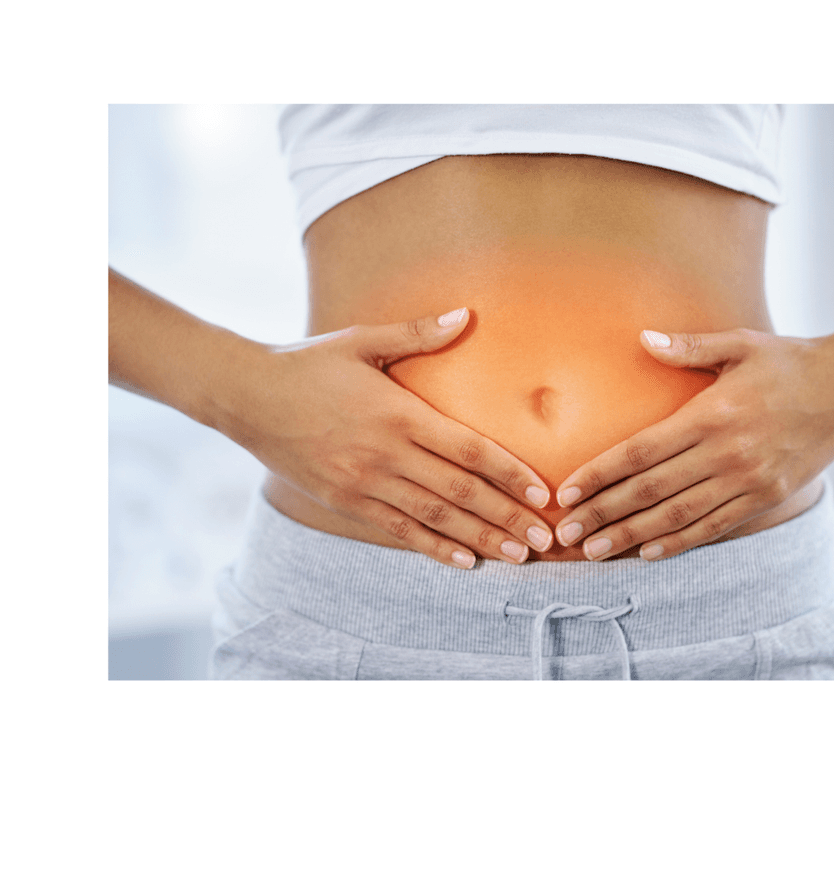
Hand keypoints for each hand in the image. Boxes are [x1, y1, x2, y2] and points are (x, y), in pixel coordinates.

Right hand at [222, 310, 554, 568]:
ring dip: (479, 538)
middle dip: (507, 517)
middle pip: (459, 492)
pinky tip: (464, 561)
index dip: (509, 473)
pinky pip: (397, 530)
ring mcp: (363, 483)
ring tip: (516, 556)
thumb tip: (467, 315)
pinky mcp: (345, 501)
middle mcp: (384, 454)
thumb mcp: (362, 341)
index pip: (467, 449)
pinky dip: (433, 547)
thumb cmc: (308, 363)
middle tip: (545, 540)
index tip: (543, 492)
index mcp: (398, 413)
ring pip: (433, 518)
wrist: (245, 396)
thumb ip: (418, 334)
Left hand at [551, 325, 833, 560]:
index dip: (600, 474)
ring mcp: (747, 480)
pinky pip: (715, 526)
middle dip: (603, 514)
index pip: (641, 452)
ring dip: (632, 537)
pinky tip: (648, 553)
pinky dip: (679, 542)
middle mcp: (726, 453)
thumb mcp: (739, 343)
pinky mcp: (766, 497)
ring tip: (594, 552)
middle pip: (650, 491)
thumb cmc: (788, 360)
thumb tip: (643, 340)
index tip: (567, 492)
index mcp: (711, 414)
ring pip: (678, 517)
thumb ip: (688, 347)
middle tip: (566, 534)